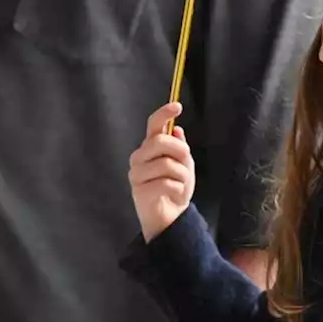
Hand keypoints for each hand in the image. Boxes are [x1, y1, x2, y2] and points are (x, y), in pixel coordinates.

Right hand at [128, 102, 195, 241]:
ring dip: (182, 174)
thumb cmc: (175, 186)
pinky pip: (166, 182)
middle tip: (186, 161)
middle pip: (160, 142)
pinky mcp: (139, 190)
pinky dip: (177, 187)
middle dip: (180, 150)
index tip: (177, 106)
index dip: (164, 114)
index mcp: (150, 147)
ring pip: (166, 164)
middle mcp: (139, 157)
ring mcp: (136, 173)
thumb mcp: (183, 164)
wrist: (169, 214)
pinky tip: (174, 192)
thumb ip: (179, 147)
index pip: (153, 125)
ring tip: (180, 182)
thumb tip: (178, 130)